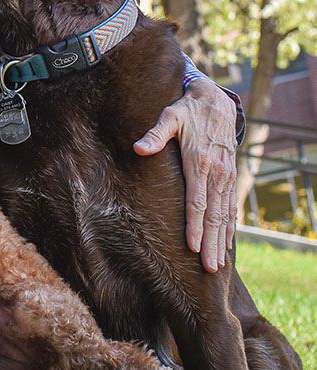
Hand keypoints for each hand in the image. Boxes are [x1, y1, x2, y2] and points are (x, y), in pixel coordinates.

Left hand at [133, 78, 237, 272]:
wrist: (216, 100)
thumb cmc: (186, 110)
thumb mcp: (169, 116)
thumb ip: (155, 134)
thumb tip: (138, 148)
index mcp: (200, 162)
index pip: (198, 201)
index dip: (195, 225)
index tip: (192, 247)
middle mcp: (217, 173)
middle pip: (214, 215)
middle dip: (210, 242)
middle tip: (209, 268)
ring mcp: (226, 176)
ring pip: (224, 214)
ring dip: (220, 240)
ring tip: (217, 264)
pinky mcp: (229, 176)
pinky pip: (231, 206)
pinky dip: (229, 227)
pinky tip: (226, 244)